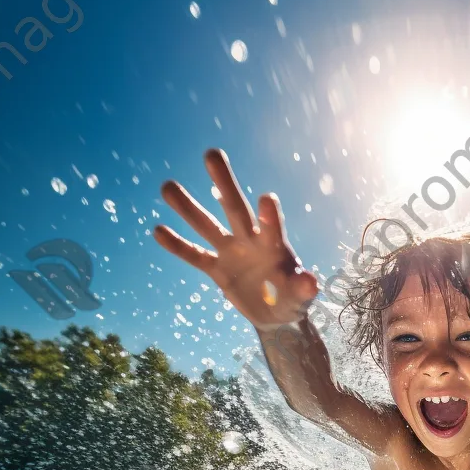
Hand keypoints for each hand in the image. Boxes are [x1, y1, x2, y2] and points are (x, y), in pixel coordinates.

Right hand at [154, 149, 318, 330]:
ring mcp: (232, 252)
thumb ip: (303, 289)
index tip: (266, 200)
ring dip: (188, 208)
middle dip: (224, 183)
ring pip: (208, 226)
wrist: (276, 315)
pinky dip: (178, 245)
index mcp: (275, 246)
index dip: (270, 216)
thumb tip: (311, 282)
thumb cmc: (293, 301)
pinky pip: (195, 255)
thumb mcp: (301, 299)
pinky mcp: (217, 269)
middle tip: (211, 153)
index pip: (272, 228)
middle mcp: (251, 241)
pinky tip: (158, 230)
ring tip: (167, 187)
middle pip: (236, 209)